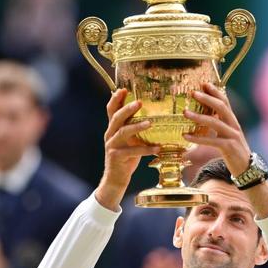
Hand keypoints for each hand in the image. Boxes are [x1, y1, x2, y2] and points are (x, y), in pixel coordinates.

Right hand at [96, 89, 158, 210]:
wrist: (116, 178)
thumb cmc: (126, 156)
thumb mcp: (128, 139)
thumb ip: (133, 127)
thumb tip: (149, 114)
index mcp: (112, 128)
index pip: (111, 110)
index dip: (115, 99)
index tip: (123, 89)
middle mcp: (110, 134)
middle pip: (116, 118)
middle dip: (127, 109)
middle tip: (139, 102)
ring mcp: (112, 146)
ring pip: (123, 132)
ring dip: (137, 126)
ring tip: (150, 123)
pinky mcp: (117, 157)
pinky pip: (132, 151)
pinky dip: (145, 149)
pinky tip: (157, 148)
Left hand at [182, 83, 250, 176]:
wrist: (247, 169)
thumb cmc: (234, 150)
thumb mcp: (227, 134)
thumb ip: (219, 123)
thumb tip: (205, 114)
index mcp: (233, 120)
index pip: (225, 101)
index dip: (215, 91)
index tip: (203, 83)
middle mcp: (234, 125)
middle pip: (221, 107)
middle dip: (207, 98)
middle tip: (192, 92)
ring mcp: (233, 136)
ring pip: (215, 122)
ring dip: (198, 116)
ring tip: (185, 113)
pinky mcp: (229, 147)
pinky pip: (211, 140)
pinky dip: (197, 138)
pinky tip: (185, 136)